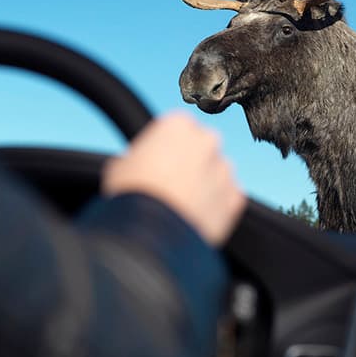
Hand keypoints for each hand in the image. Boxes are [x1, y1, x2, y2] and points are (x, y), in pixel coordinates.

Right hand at [101, 112, 245, 246]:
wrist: (152, 232)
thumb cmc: (132, 195)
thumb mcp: (120, 165)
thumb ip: (137, 157)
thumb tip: (136, 165)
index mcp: (178, 124)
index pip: (177, 129)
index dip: (165, 148)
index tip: (157, 164)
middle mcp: (208, 140)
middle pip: (200, 148)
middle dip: (189, 164)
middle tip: (170, 185)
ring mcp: (225, 168)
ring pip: (216, 174)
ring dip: (204, 185)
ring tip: (182, 205)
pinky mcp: (235, 197)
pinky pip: (227, 199)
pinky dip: (216, 207)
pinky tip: (196, 217)